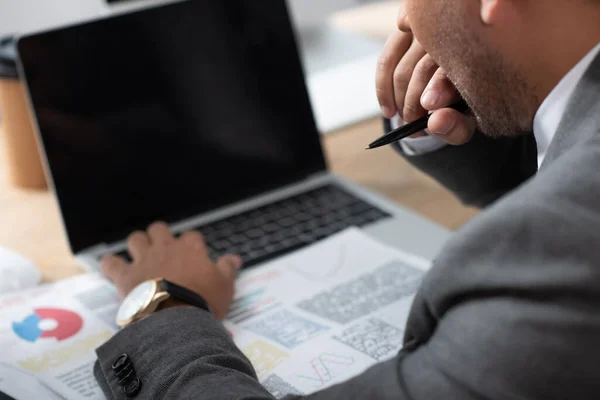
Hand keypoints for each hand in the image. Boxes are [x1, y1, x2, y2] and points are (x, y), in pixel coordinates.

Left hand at [100, 222, 241, 319]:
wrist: (176, 320)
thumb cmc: (203, 301)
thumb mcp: (225, 286)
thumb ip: (228, 269)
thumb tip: (235, 258)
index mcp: (190, 249)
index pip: (192, 236)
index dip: (192, 244)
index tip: (194, 255)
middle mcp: (166, 248)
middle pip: (159, 229)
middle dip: (160, 236)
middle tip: (163, 250)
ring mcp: (144, 260)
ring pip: (136, 239)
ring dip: (137, 245)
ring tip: (140, 255)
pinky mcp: (125, 276)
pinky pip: (110, 263)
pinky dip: (110, 264)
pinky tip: (112, 268)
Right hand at [375, 13, 475, 143]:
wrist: (452, 86)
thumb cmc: (461, 105)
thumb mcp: (465, 122)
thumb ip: (455, 127)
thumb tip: (433, 123)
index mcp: (475, 57)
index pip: (452, 66)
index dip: (438, 87)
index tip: (427, 107)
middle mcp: (451, 38)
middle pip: (424, 69)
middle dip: (413, 103)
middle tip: (413, 125)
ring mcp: (425, 33)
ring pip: (402, 69)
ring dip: (398, 101)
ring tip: (404, 120)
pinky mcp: (403, 32)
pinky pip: (386, 61)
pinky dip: (383, 87)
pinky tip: (389, 109)